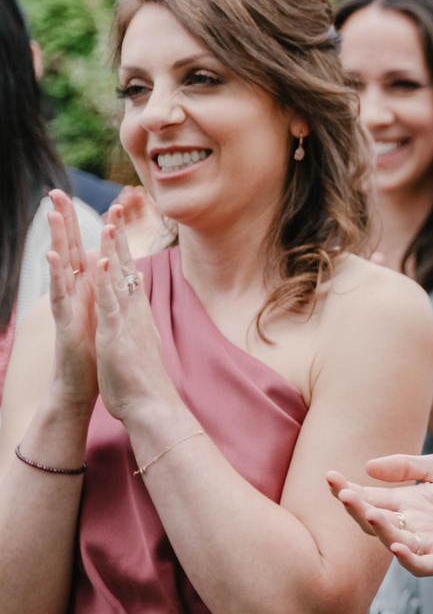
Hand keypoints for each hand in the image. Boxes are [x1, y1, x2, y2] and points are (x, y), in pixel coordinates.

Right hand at [40, 189, 99, 410]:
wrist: (82, 383)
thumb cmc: (93, 348)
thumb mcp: (102, 309)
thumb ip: (100, 284)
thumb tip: (102, 259)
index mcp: (87, 287)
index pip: (84, 247)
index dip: (87, 222)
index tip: (88, 195)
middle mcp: (74, 292)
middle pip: (68, 249)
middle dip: (63, 221)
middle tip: (53, 192)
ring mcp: (66, 305)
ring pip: (61, 267)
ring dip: (57, 240)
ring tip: (52, 214)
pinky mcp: (64, 322)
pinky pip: (59, 295)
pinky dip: (57, 275)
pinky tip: (53, 257)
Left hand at [89, 195, 180, 422]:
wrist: (152, 404)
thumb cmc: (143, 380)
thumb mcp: (140, 344)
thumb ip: (138, 322)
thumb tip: (139, 306)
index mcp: (137, 314)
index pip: (130, 274)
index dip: (122, 248)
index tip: (118, 225)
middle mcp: (135, 311)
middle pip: (126, 268)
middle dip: (119, 239)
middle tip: (116, 209)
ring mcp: (127, 321)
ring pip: (119, 279)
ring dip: (112, 250)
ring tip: (109, 223)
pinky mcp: (116, 334)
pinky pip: (109, 302)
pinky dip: (105, 281)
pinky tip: (99, 262)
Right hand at [330, 451, 432, 574]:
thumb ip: (409, 467)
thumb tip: (367, 467)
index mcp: (409, 502)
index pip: (371, 497)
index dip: (349, 490)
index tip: (330, 476)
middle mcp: (412, 525)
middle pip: (375, 520)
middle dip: (356, 509)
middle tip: (342, 494)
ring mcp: (428, 543)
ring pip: (392, 542)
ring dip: (379, 530)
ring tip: (368, 512)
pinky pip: (421, 564)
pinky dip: (407, 558)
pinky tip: (397, 546)